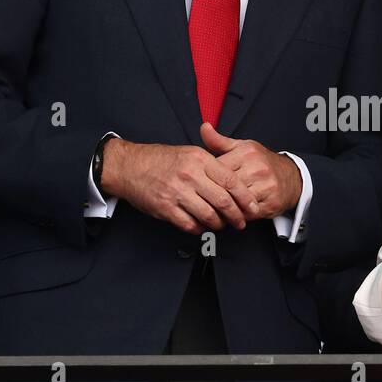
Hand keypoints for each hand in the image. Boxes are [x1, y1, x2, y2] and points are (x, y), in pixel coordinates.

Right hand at [101, 138, 259, 234]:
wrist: (129, 166)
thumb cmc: (160, 160)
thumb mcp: (189, 152)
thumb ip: (211, 164)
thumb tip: (234, 181)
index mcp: (199, 159)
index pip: (231, 180)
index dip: (245, 197)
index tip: (253, 207)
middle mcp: (190, 175)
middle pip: (223, 200)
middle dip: (237, 215)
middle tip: (242, 222)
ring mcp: (177, 192)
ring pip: (208, 215)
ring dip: (218, 224)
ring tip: (221, 225)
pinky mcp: (165, 208)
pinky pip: (189, 224)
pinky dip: (199, 229)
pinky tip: (202, 227)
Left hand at [199, 123, 301, 219]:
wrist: (291, 177)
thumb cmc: (262, 162)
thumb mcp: (242, 147)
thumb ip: (219, 141)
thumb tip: (204, 127)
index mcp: (247, 153)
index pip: (218, 168)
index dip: (206, 178)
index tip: (199, 183)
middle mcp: (258, 169)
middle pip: (226, 186)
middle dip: (213, 194)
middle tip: (203, 199)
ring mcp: (267, 187)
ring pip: (236, 202)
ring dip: (224, 208)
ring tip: (214, 208)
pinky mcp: (272, 203)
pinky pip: (248, 213)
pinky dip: (238, 215)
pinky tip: (231, 214)